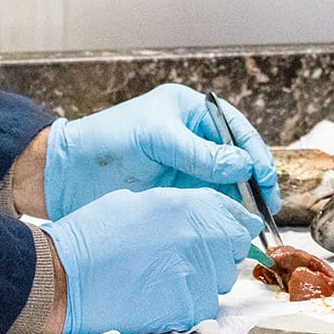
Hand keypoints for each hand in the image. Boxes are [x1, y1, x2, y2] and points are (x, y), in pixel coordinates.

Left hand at [42, 84, 279, 220]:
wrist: (66, 176)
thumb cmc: (107, 143)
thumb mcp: (157, 139)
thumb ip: (200, 153)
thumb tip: (243, 165)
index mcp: (189, 110)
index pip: (234, 128)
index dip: (253, 152)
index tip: (265, 177)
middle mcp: (192, 136)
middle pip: (235, 156)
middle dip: (253, 178)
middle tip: (267, 205)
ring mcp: (185, 165)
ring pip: (224, 181)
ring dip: (239, 198)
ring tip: (251, 219)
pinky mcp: (176, 192)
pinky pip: (207, 200)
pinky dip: (221, 210)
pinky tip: (229, 223)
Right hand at [42, 187, 260, 333]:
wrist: (66, 277)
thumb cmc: (93, 237)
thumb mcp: (138, 202)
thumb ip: (179, 207)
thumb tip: (203, 216)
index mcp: (188, 206)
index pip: (236, 216)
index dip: (234, 225)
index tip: (230, 232)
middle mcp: (200, 236)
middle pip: (232, 249)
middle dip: (217, 253)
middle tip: (185, 258)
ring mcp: (197, 273)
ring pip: (220, 279)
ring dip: (204, 278)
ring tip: (167, 276)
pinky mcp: (189, 306)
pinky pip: (205, 305)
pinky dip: (190, 302)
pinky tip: (161, 295)